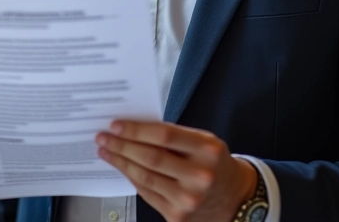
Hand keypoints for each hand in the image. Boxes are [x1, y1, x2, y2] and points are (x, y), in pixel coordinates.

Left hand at [96, 120, 256, 221]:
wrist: (236, 199)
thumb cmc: (214, 163)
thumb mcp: (203, 141)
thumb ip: (174, 135)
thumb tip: (134, 127)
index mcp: (206, 150)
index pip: (164, 136)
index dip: (136, 130)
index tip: (116, 125)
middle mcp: (199, 176)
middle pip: (150, 158)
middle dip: (122, 146)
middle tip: (103, 137)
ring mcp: (188, 200)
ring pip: (144, 177)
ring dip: (120, 162)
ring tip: (106, 151)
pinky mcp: (178, 217)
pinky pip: (147, 193)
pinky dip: (131, 178)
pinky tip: (121, 167)